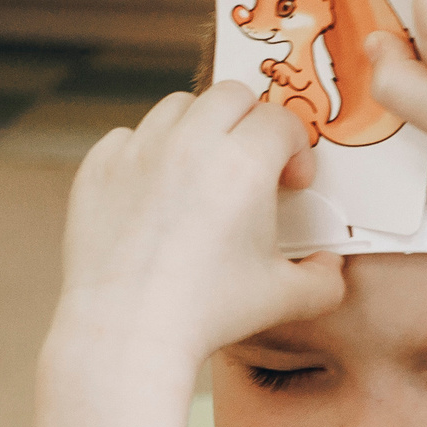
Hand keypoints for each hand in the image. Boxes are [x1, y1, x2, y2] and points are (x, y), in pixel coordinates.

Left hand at [55, 86, 339, 364]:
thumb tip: (328, 267)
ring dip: (200, 129)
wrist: (127, 331)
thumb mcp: (289, 298)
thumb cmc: (210, 313)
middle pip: (231, 95)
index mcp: (244, 165)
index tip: (292, 182)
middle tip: (252, 163)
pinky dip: (151, 152)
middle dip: (251, 123)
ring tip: (204, 172)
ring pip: (178, 106)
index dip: (297, 148)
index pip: (281, 120)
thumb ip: (325, 279)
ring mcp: (138, 151)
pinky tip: (160, 192)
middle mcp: (189, 145)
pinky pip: (130, 136)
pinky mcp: (98, 168)